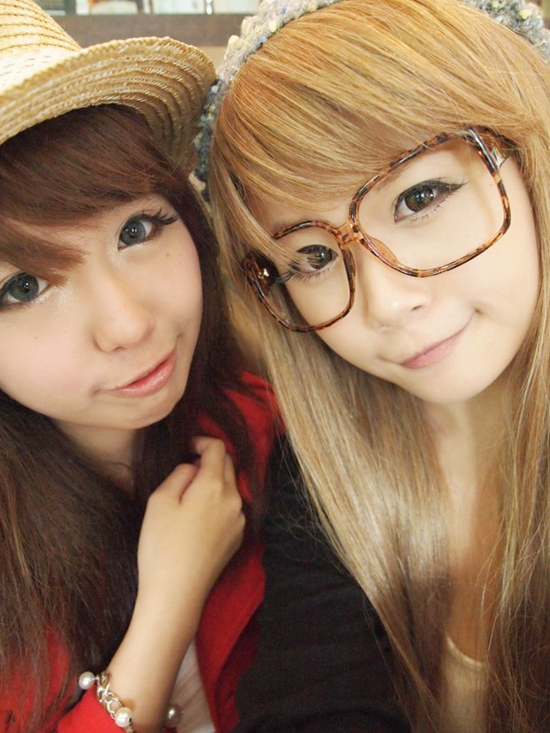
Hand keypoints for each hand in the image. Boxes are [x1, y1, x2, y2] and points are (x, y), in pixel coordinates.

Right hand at [136, 436, 244, 619]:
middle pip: (228, 465)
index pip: (218, 448)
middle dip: (209, 460)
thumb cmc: (162, 546)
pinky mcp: (237, 538)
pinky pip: (231, 508)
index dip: (201, 441)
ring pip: (230, 487)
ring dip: (214, 482)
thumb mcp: (160, 500)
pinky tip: (197, 518)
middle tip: (185, 469)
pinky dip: (218, 502)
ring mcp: (239, 520)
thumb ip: (180, 473)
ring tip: (188, 496)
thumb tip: (194, 467)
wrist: (176, 594)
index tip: (186, 446)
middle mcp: (234, 500)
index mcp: (215, 486)